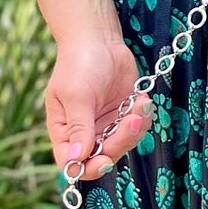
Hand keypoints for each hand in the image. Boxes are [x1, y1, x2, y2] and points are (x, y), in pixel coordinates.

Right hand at [46, 35, 152, 185]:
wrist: (99, 40)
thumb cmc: (79, 64)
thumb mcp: (76, 95)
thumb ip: (78, 127)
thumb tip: (76, 158)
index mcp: (64, 132)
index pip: (72, 163)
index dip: (89, 168)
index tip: (105, 159)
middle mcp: (84, 133)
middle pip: (103, 156)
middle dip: (120, 142)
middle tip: (132, 119)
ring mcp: (105, 125)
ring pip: (123, 144)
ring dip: (135, 129)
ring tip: (140, 105)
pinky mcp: (123, 115)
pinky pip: (137, 129)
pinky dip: (143, 118)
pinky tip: (143, 101)